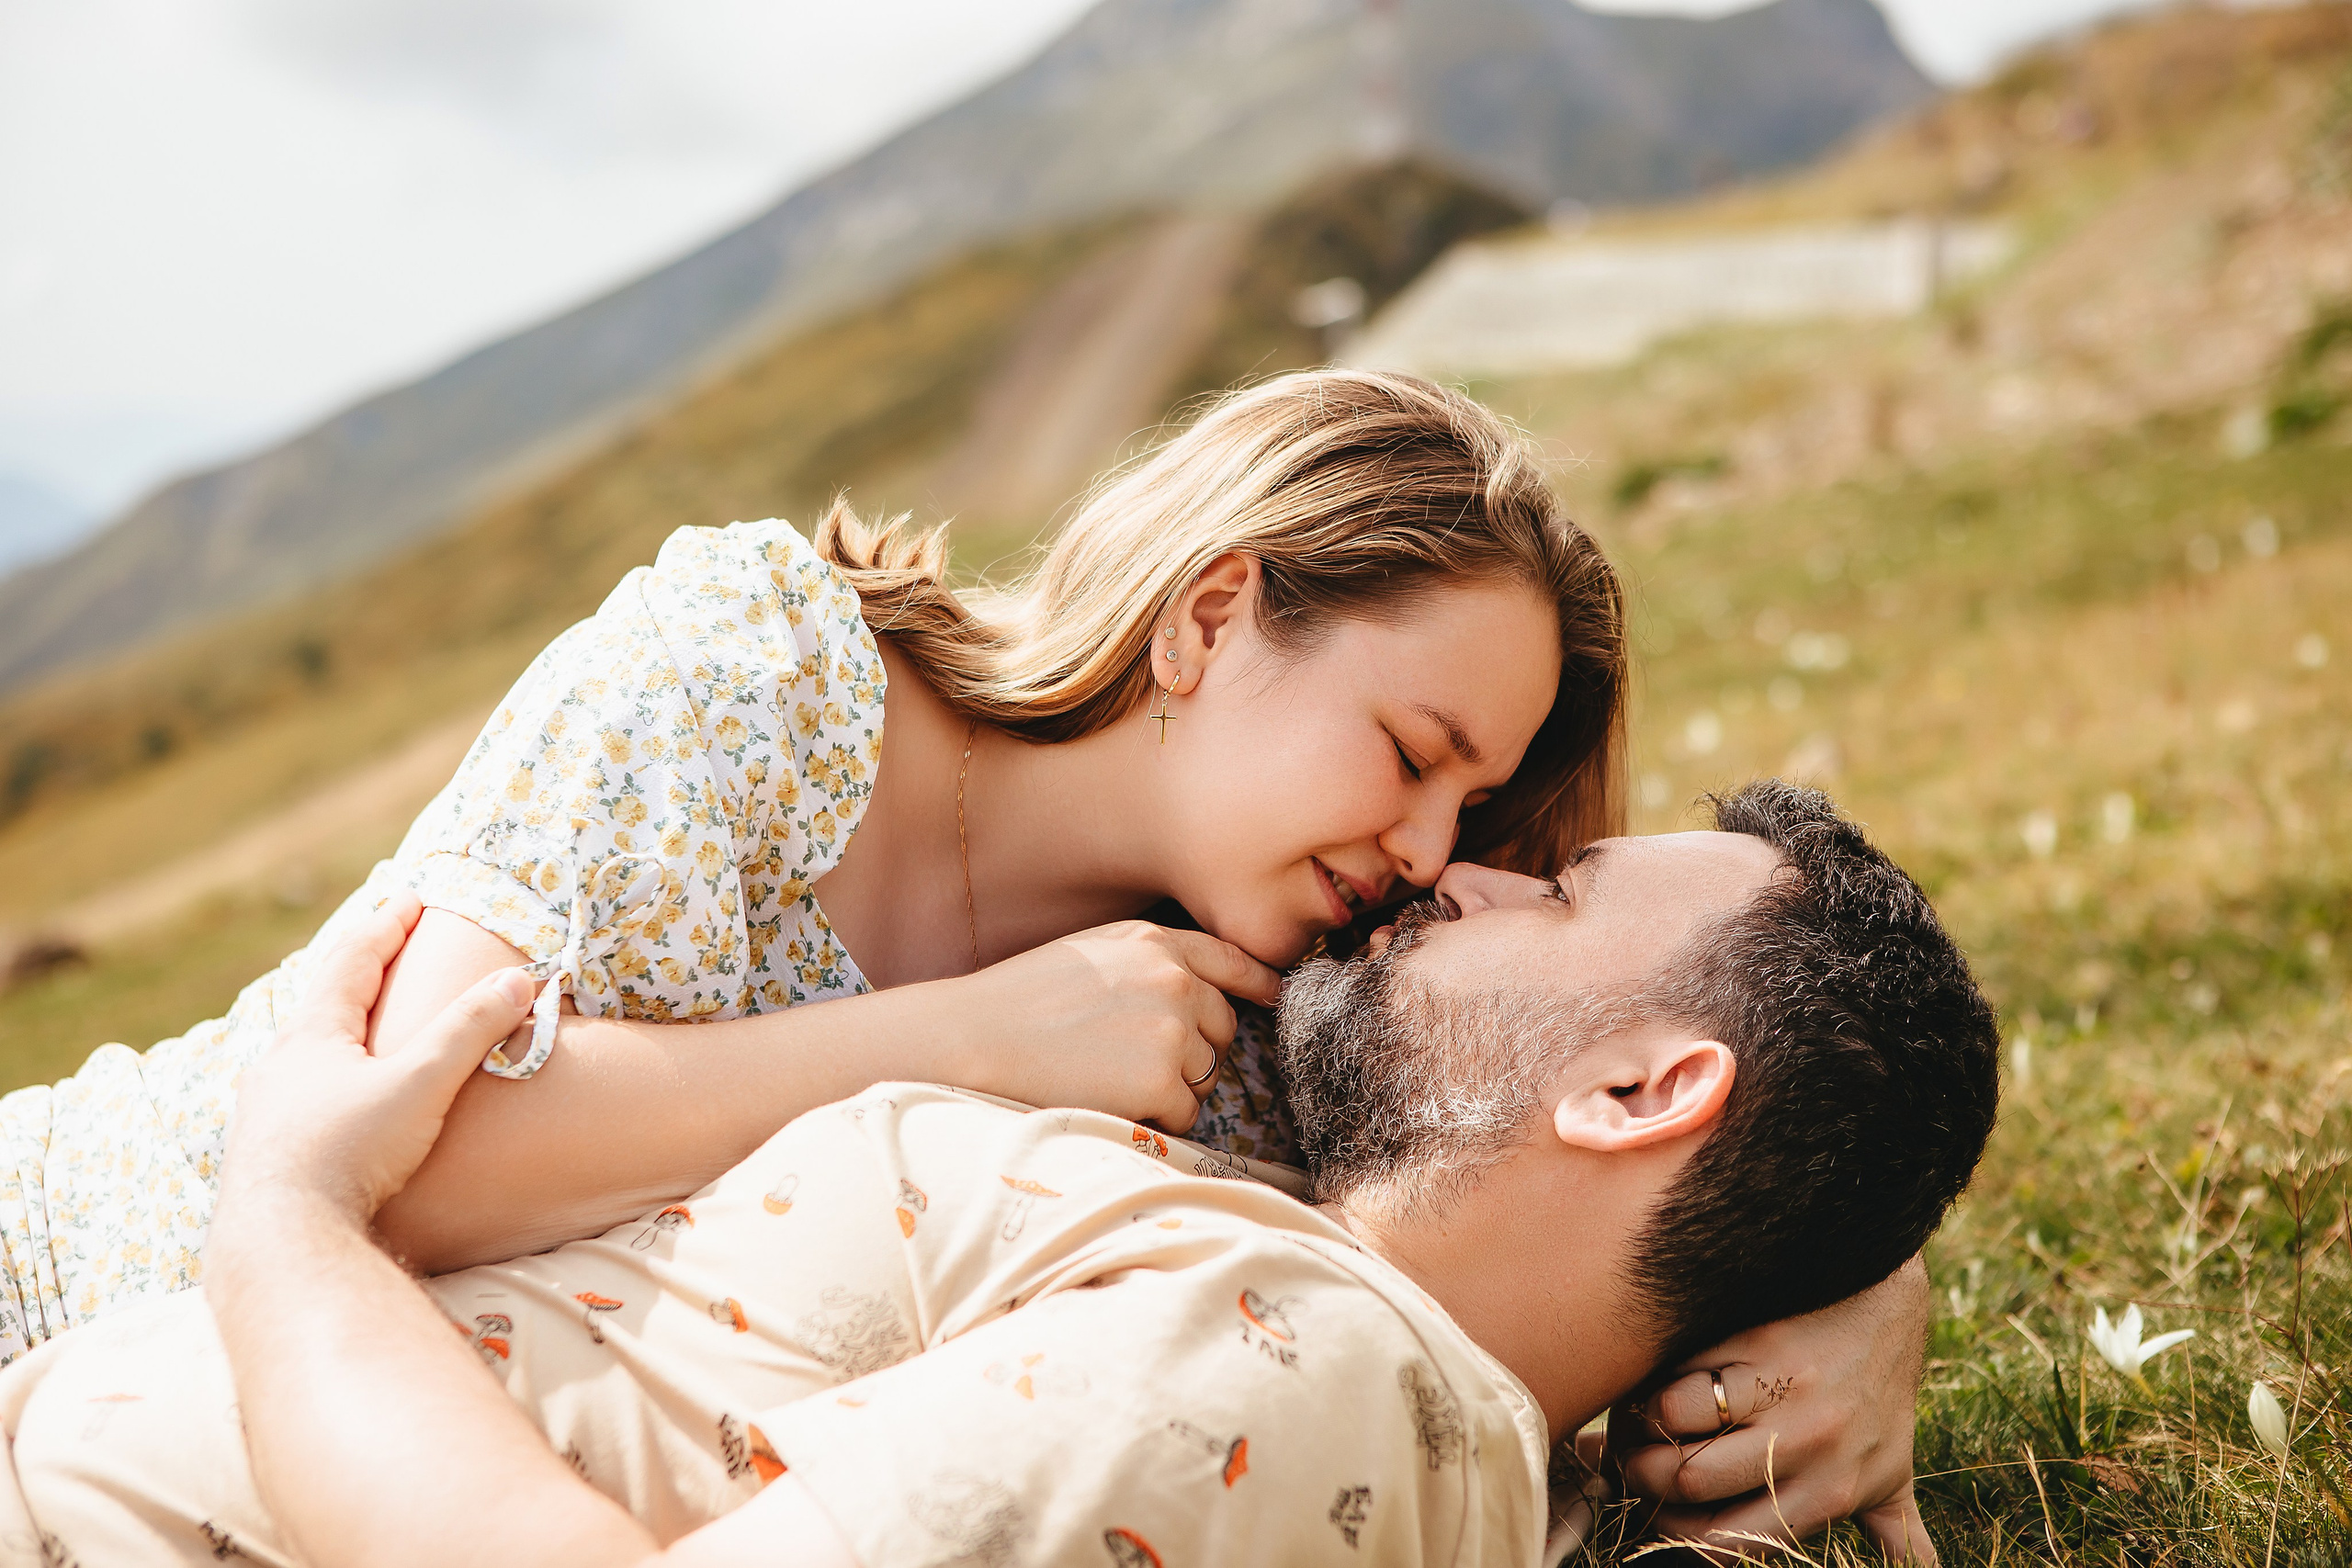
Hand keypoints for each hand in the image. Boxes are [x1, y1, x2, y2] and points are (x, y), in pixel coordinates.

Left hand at [219, 890, 541, 1225]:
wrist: (280, 1239)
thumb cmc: (348, 1152)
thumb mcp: (420, 1084)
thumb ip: (469, 1031)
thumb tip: (518, 979)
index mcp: (312, 1034)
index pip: (351, 959)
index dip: (386, 925)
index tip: (411, 899)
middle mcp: (277, 1063)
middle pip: (318, 998)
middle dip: (355, 969)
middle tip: (383, 948)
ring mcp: (262, 1109)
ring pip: (300, 1049)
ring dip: (334, 1024)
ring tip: (357, 1021)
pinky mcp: (263, 1152)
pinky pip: (293, 1092)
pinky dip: (320, 1073)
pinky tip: (328, 1098)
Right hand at [941, 920, 1281, 1132]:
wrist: (974, 1039)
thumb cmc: (1018, 1004)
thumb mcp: (1090, 957)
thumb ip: (1147, 966)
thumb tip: (1194, 998)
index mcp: (1153, 941)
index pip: (1229, 959)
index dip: (1257, 982)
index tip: (1274, 996)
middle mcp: (1174, 977)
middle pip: (1222, 1028)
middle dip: (1193, 1051)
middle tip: (1130, 1062)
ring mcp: (1172, 1026)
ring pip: (1204, 1075)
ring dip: (1169, 1088)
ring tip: (1106, 1077)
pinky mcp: (1162, 1076)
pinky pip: (1183, 1112)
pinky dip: (1153, 1117)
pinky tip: (1107, 1099)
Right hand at [1611, 1256, 1935, 1562]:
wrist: (1886, 1299)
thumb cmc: (1880, 1396)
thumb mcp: (1893, 1471)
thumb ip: (1892, 1531)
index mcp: (1829, 1492)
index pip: (1724, 1538)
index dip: (1672, 1528)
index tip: (1657, 1509)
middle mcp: (1806, 1444)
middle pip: (1687, 1478)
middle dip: (1643, 1471)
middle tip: (1635, 1457)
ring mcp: (1781, 1386)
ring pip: (1670, 1413)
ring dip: (1641, 1413)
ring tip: (1642, 1412)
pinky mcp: (1758, 1333)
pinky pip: (1679, 1359)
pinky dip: (1658, 1366)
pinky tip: (1662, 1371)